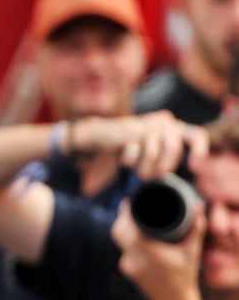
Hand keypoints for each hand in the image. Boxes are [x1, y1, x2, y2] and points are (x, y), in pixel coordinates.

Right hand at [68, 112, 207, 179]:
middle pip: (173, 148)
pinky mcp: (131, 130)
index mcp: (173, 127)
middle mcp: (164, 122)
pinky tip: (124, 158)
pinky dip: (129, 161)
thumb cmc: (129, 147)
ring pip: (153, 153)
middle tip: (152, 177)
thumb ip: (168, 155)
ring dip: (144, 169)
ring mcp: (148, 124)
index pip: (196, 135)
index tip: (194, 168)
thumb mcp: (152, 150)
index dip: (199, 151)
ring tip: (138, 172)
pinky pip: (136, 153)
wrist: (101, 135)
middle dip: (162, 168)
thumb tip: (186, 172)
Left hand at [111, 199, 204, 299]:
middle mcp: (132, 257)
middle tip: (128, 206)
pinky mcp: (126, 269)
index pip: (127, 226)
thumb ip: (195, 229)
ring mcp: (127, 265)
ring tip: (132, 219)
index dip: (126, 212)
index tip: (130, 201)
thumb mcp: (192, 252)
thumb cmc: (184, 278)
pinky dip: (128, 243)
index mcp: (145, 250)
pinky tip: (139, 239)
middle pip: (117, 232)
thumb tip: (198, 207)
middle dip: (121, 218)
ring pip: (118, 241)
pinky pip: (123, 250)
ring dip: (124, 230)